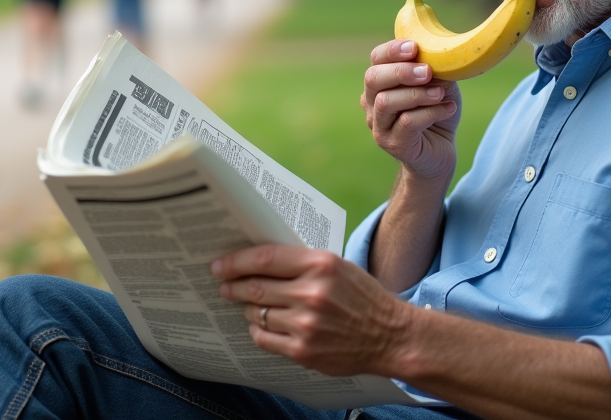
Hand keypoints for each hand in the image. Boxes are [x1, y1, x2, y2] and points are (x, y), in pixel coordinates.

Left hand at [212, 244, 412, 376]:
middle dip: (233, 285)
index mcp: (320, 265)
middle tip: (223, 284)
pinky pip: (264, 338)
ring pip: (257, 313)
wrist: (390, 335)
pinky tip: (261, 324)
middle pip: (256, 287)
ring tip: (247, 304)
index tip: (220, 264)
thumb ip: (301, 263)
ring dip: (247, 308)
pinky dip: (257, 330)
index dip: (236, 261)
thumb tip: (259, 261)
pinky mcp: (303, 350)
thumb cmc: (363, 297)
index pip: (264, 259)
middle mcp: (311, 293)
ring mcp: (306, 325)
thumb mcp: (337, 267)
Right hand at [361, 39, 460, 181]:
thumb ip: (434, 70)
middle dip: (400, 71)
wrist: (441, 153)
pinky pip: (407, 123)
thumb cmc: (437, 114)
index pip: (376, 59)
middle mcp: (373, 103)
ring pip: (386, 102)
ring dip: (416, 94)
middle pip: (373, 79)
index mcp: (382, 83)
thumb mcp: (440, 86)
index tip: (414, 48)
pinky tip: (449, 109)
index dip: (391, 50)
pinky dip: (431, 113)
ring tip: (440, 94)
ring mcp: (380, 126)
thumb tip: (436, 54)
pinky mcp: (394, 144)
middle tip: (427, 72)